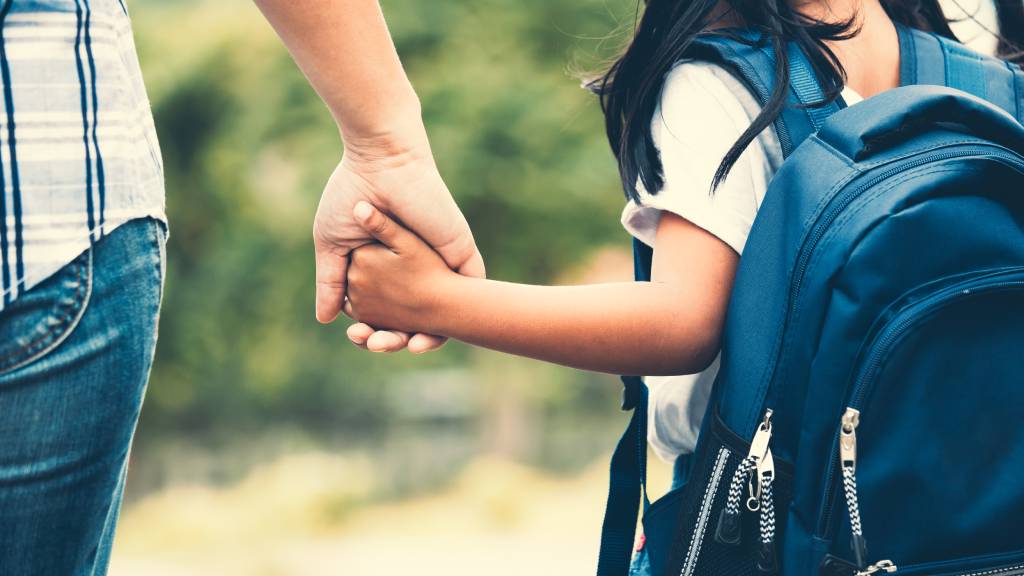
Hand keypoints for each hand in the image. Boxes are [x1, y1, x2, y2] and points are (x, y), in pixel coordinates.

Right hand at [313, 130, 484, 351]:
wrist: (383, 164)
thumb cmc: (352, 196)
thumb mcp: (333, 245)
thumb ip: (331, 282)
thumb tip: (325, 319)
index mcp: (386, 267)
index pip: (383, 311)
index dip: (372, 330)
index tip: (358, 337)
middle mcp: (414, 269)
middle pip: (411, 319)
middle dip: (395, 339)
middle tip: (376, 345)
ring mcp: (439, 264)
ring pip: (441, 315)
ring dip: (425, 338)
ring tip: (405, 347)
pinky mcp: (461, 255)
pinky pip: (468, 296)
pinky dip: (455, 321)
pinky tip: (434, 337)